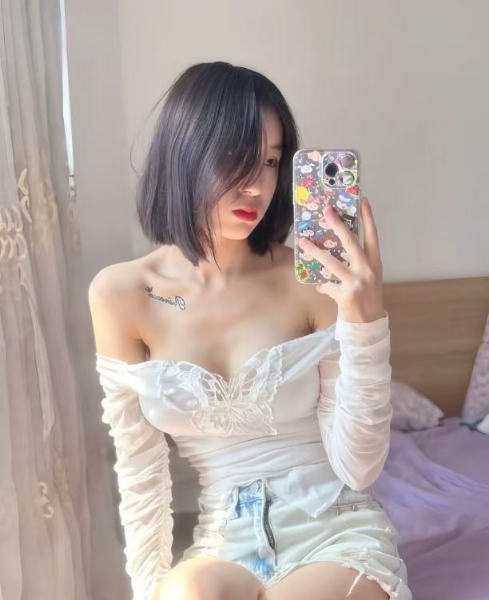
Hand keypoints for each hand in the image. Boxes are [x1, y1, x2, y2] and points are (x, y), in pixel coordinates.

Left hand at [297, 197, 384, 323]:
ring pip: (331, 262)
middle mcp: (367, 269)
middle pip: (351, 242)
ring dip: (315, 251)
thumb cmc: (366, 297)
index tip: (362, 200)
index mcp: (374, 262)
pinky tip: (320, 286)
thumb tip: (333, 247)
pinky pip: (327, 285)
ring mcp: (356, 282)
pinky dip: (322, 285)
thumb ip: (355, 262)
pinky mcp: (346, 295)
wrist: (369, 323)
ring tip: (302, 241)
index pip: (372, 236)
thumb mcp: (367, 276)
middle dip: (337, 224)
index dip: (368, 218)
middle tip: (326, 210)